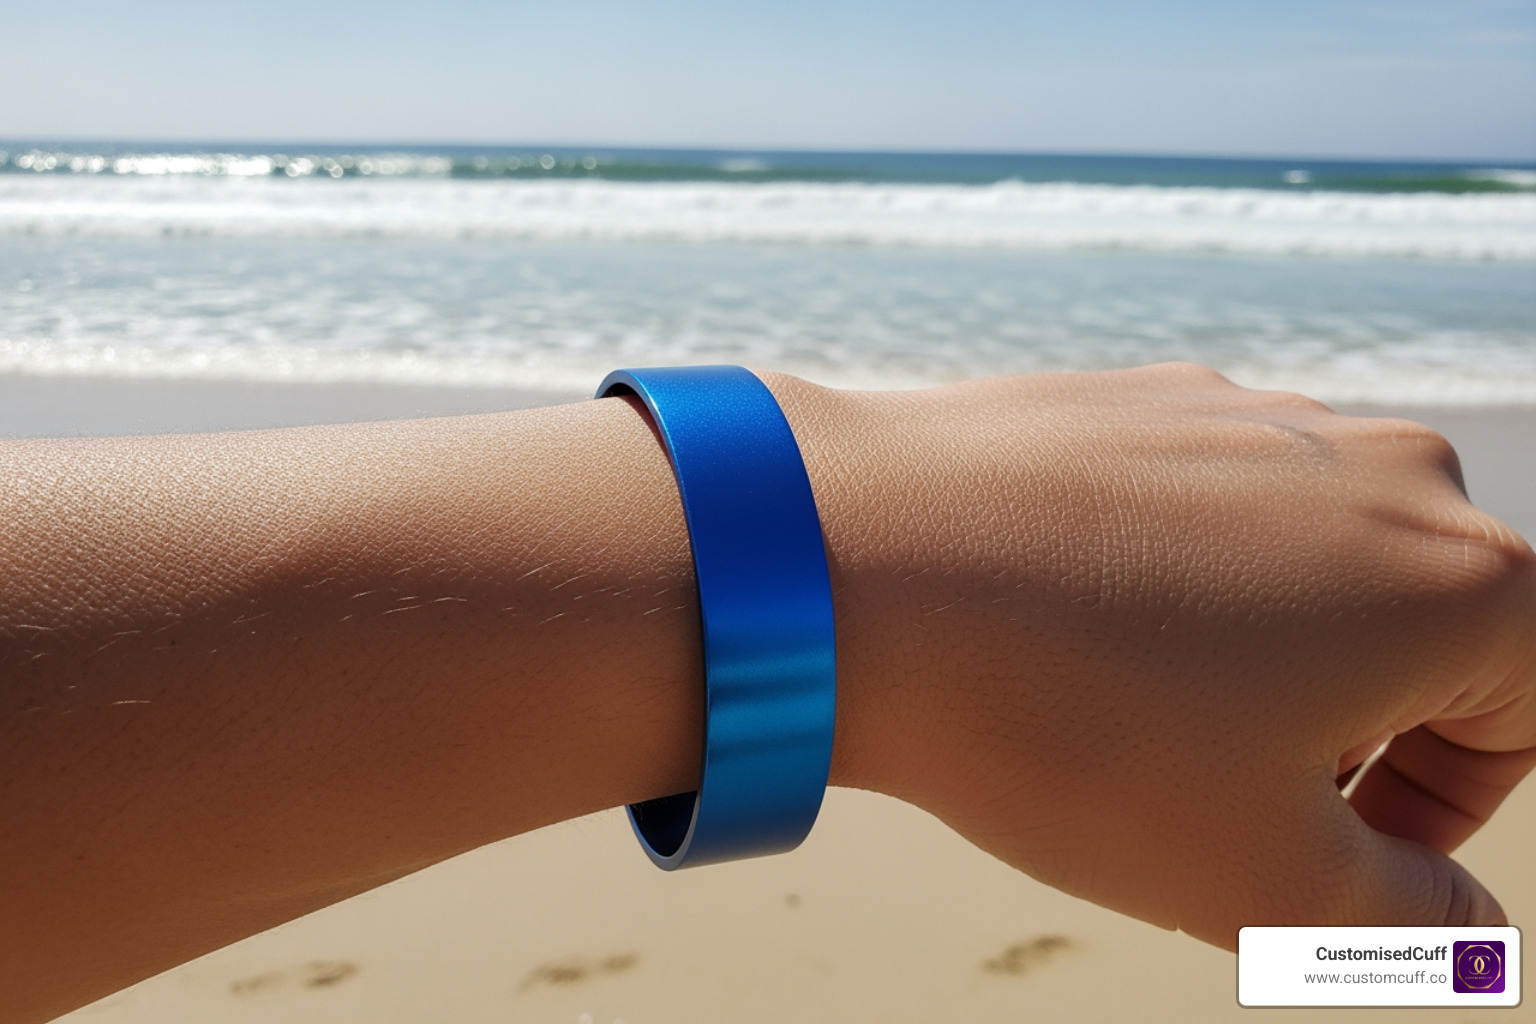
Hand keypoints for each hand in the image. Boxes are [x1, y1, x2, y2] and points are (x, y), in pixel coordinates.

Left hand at [773, 363, 1535, 947]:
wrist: (857, 567)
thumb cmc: (1073, 726)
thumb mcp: (1267, 880)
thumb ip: (1408, 923)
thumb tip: (1462, 928)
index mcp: (1460, 574)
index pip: (1529, 711)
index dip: (1443, 810)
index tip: (1330, 853)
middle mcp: (1378, 464)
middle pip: (1418, 631)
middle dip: (1347, 737)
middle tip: (1220, 802)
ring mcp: (1250, 414)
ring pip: (1303, 569)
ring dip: (1253, 663)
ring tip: (1130, 722)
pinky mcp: (1142, 396)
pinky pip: (1200, 513)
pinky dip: (1167, 590)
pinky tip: (1069, 637)